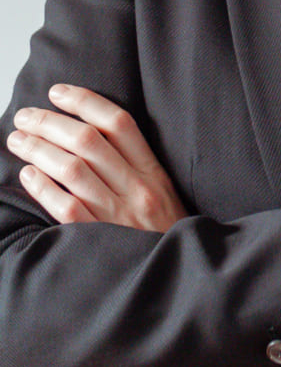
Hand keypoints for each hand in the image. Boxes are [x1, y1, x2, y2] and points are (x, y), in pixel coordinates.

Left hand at [6, 84, 187, 230]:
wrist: (176, 274)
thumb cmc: (162, 231)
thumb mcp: (161, 190)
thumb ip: (133, 164)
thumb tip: (89, 132)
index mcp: (152, 171)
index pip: (118, 123)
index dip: (85, 102)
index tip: (58, 93)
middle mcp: (136, 188)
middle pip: (89, 142)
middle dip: (51, 123)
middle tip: (25, 115)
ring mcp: (117, 215)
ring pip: (73, 170)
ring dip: (39, 150)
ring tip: (18, 140)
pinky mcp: (99, 240)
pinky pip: (67, 208)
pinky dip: (44, 188)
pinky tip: (28, 174)